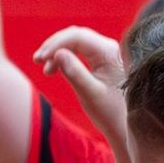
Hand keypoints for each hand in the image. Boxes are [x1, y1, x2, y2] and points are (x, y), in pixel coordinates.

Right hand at [34, 25, 127, 144]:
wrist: (126, 126)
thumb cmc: (111, 113)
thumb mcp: (90, 95)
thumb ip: (75, 73)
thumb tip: (57, 53)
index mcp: (109, 52)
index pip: (78, 37)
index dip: (56, 44)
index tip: (39, 59)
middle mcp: (110, 48)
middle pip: (76, 36)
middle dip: (55, 46)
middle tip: (37, 60)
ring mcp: (106, 53)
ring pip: (76, 42)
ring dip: (58, 51)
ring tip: (45, 70)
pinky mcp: (102, 60)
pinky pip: (80, 50)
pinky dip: (65, 57)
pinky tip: (54, 69)